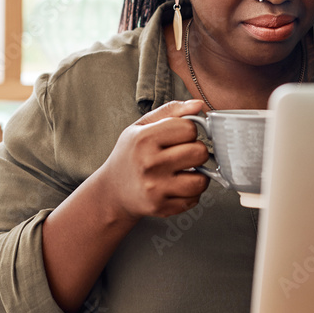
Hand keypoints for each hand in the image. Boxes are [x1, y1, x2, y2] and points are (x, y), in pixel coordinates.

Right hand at [96, 99, 209, 219]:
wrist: (112, 190)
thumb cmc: (130, 154)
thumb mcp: (142, 127)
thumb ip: (171, 111)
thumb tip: (198, 104)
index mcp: (144, 139)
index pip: (189, 128)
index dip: (189, 131)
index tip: (179, 136)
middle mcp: (149, 164)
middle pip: (199, 153)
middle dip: (196, 151)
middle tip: (184, 154)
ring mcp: (155, 188)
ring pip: (201, 180)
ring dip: (198, 175)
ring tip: (185, 171)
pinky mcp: (161, 207)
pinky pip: (194, 199)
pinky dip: (191, 193)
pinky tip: (178, 186)